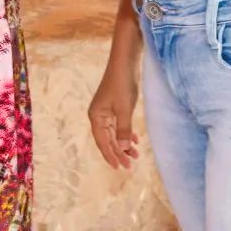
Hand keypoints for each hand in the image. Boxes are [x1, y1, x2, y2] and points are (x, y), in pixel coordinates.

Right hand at [88, 54, 140, 169]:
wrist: (125, 62)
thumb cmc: (122, 83)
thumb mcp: (124, 109)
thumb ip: (123, 130)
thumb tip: (122, 149)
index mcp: (95, 116)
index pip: (102, 141)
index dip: (111, 155)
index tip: (121, 168)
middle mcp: (98, 114)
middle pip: (107, 139)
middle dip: (118, 152)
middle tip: (130, 165)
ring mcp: (106, 110)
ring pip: (114, 133)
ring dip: (123, 144)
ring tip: (135, 155)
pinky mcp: (114, 105)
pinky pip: (118, 125)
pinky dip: (126, 133)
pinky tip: (135, 141)